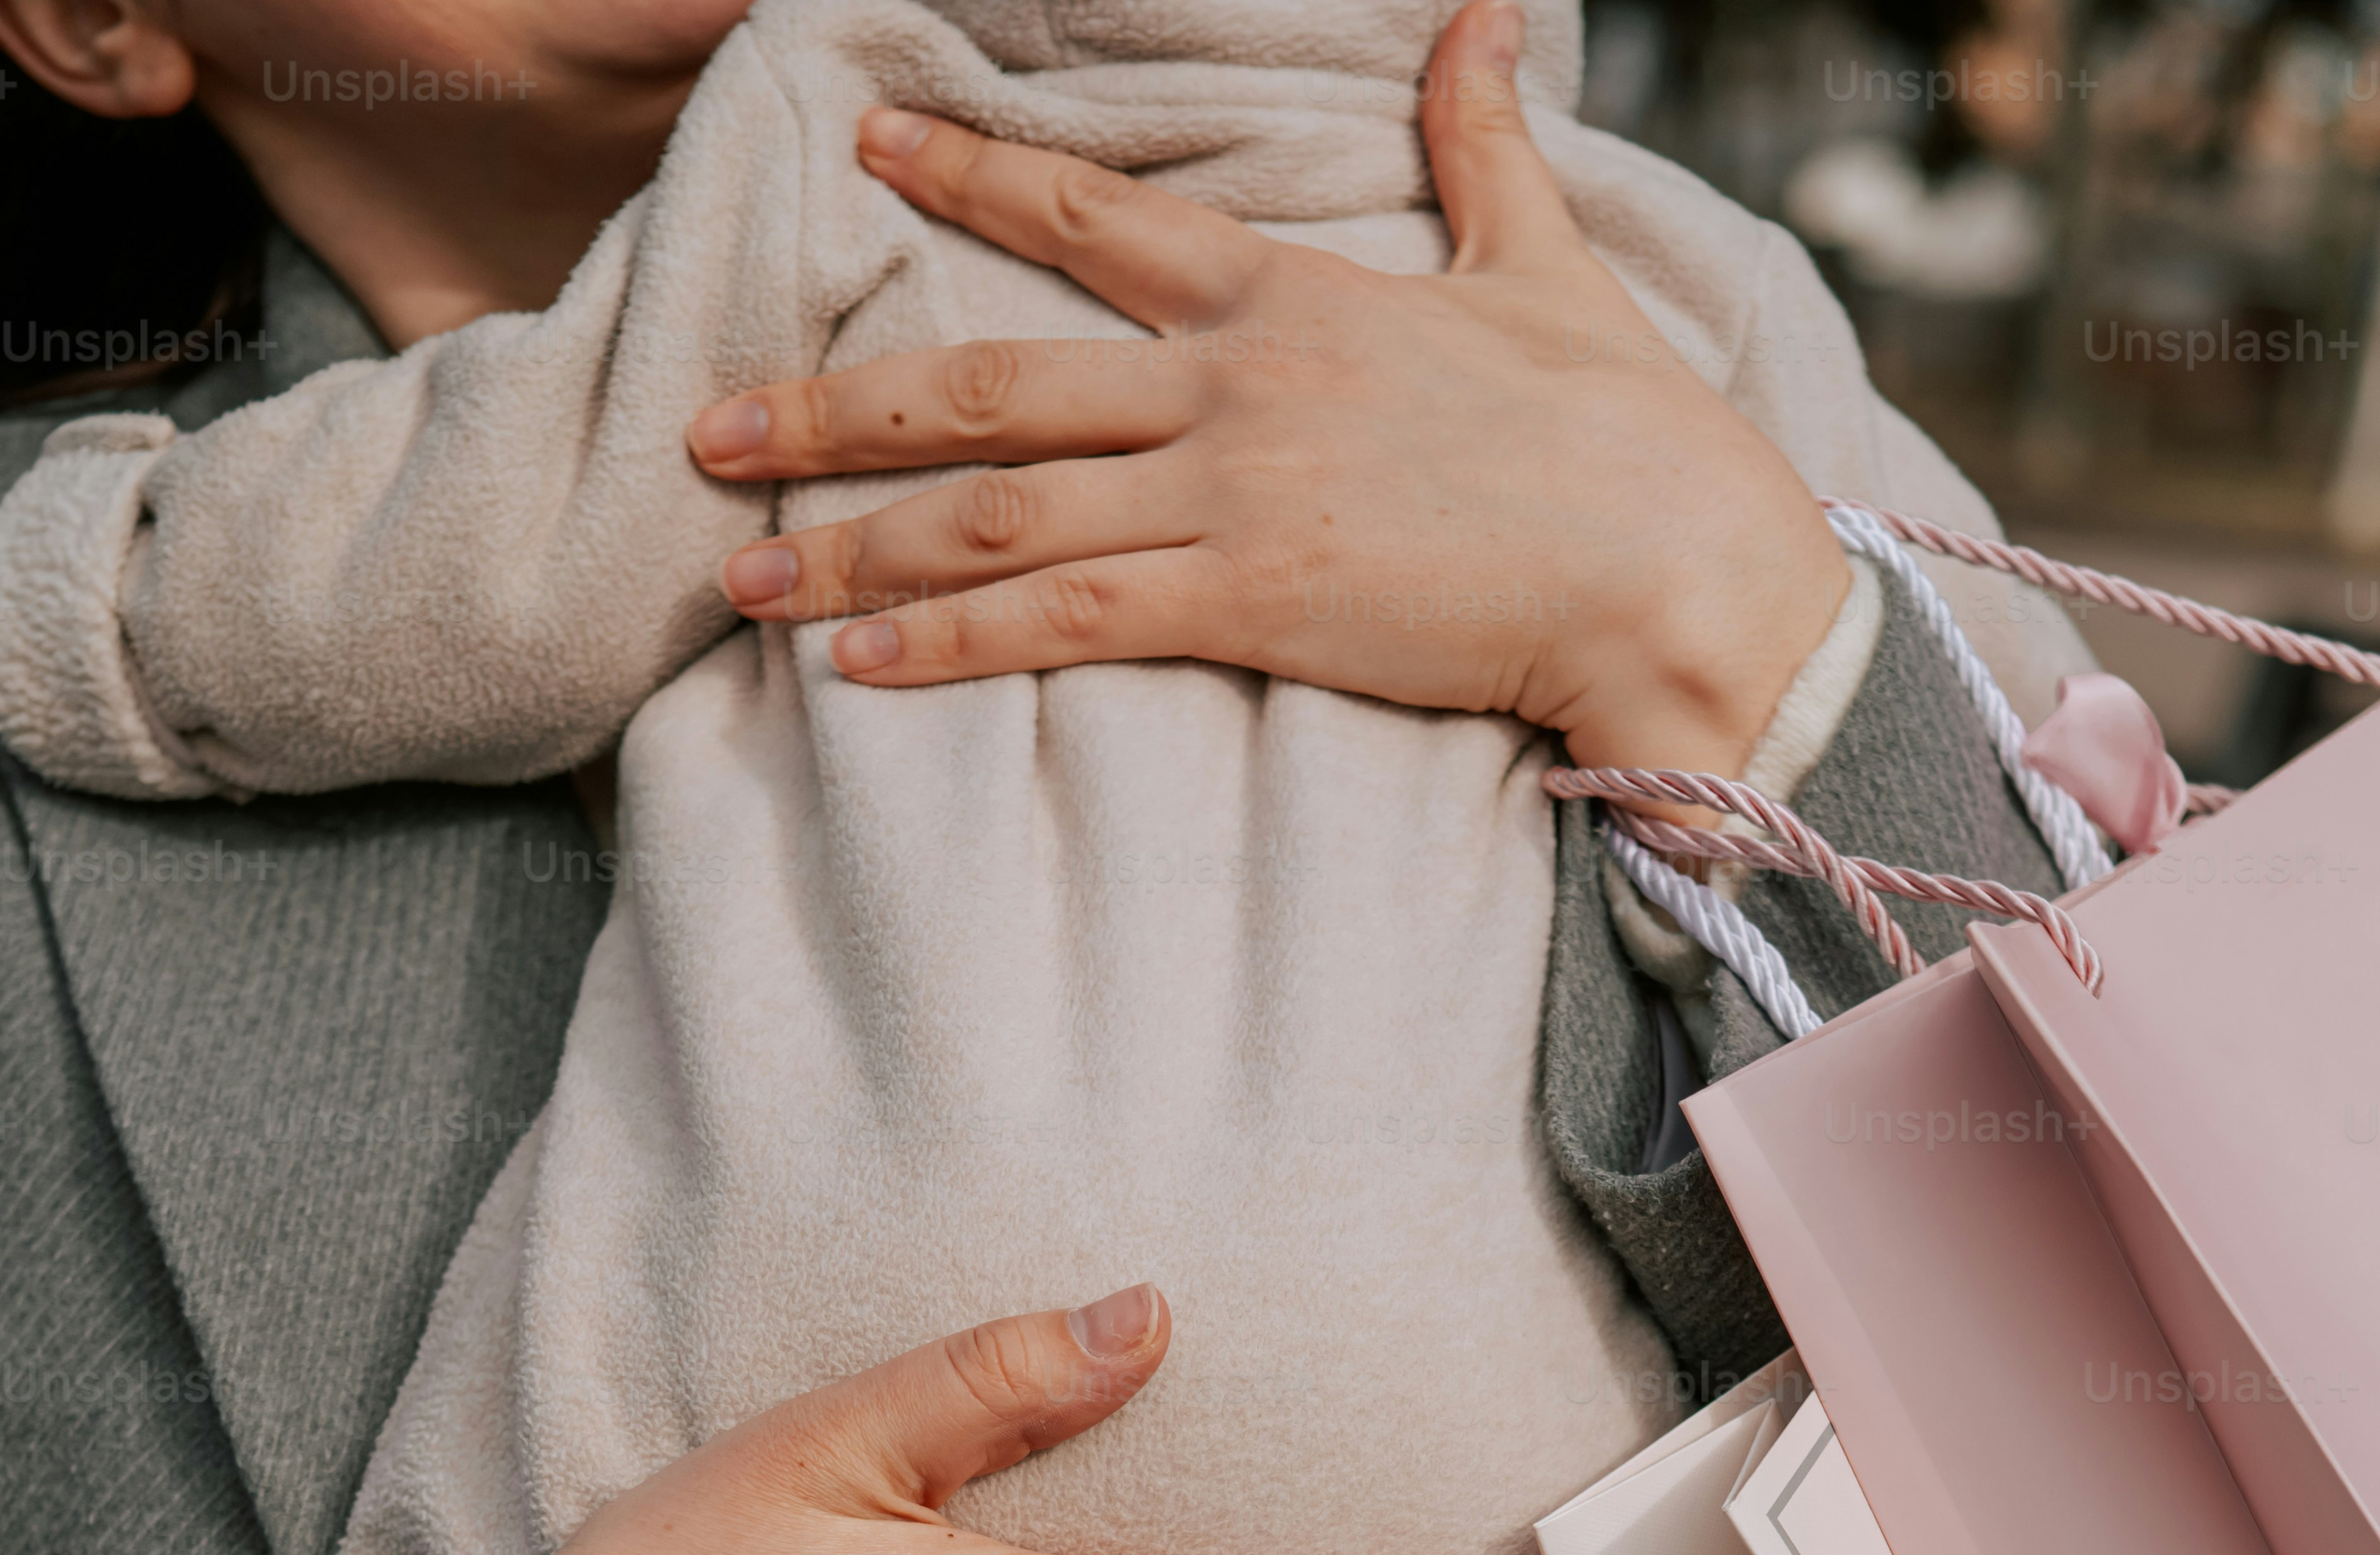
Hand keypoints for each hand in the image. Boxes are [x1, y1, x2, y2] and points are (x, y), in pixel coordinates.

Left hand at [683, 0, 1849, 777]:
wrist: (1674, 563)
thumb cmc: (1624, 431)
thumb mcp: (1543, 263)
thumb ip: (1485, 145)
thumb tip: (1487, 19)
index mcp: (1288, 296)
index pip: (1091, 218)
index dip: (970, 176)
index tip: (868, 143)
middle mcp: (1230, 387)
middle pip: (983, 388)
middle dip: (826, 410)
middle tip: (705, 429)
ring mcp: (1230, 497)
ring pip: (990, 518)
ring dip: (850, 550)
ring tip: (737, 570)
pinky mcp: (1247, 605)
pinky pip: (1059, 621)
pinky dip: (946, 646)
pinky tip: (852, 665)